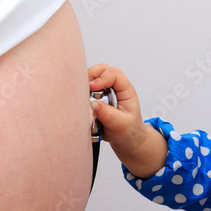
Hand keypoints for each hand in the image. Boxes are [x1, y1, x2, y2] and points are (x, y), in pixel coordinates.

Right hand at [88, 63, 167, 177]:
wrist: (127, 140)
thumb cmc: (129, 131)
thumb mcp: (121, 125)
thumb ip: (109, 115)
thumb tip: (94, 105)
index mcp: (126, 91)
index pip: (114, 74)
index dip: (102, 78)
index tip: (92, 88)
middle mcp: (115, 87)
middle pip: (102, 70)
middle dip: (90, 76)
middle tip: (84, 89)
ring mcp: (105, 91)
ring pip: (92, 77)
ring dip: (85, 84)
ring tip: (83, 97)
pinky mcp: (96, 97)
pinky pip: (87, 89)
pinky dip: (82, 92)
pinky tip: (82, 102)